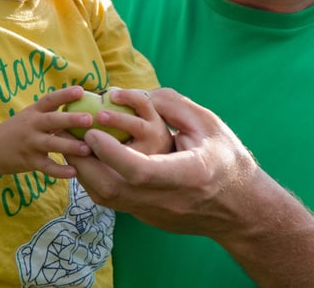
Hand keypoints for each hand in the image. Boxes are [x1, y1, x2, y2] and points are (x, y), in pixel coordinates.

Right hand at [0, 84, 93, 179]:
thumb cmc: (15, 131)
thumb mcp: (29, 117)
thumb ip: (49, 113)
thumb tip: (80, 107)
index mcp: (33, 112)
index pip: (49, 99)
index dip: (64, 94)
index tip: (81, 90)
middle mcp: (31, 125)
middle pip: (52, 120)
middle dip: (71, 119)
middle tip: (89, 118)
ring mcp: (29, 144)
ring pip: (51, 144)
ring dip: (70, 146)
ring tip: (87, 148)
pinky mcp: (28, 161)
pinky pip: (46, 167)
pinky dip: (59, 171)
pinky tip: (73, 172)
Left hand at [65, 88, 262, 237]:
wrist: (241, 208)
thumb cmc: (229, 160)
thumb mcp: (209, 125)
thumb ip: (174, 106)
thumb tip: (138, 95)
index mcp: (186, 175)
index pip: (139, 170)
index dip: (111, 152)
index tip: (92, 132)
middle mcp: (166, 200)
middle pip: (112, 188)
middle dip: (85, 161)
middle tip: (71, 134)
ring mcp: (155, 213)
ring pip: (107, 199)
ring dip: (86, 171)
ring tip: (75, 145)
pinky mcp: (147, 218)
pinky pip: (114, 201)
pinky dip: (97, 180)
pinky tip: (94, 160)